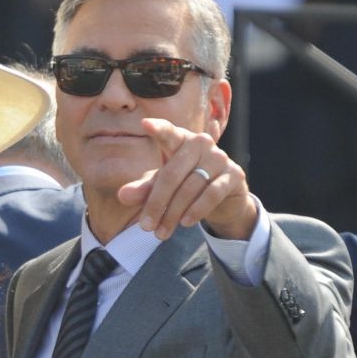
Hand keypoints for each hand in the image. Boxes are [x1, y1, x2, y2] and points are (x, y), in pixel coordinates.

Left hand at [118, 118, 257, 241]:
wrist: (223, 201)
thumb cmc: (186, 187)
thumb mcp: (163, 188)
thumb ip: (144, 189)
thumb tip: (122, 195)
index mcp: (181, 140)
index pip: (168, 133)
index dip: (158, 128)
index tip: (145, 124)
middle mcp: (201, 144)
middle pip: (172, 174)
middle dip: (157, 203)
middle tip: (145, 227)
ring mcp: (220, 157)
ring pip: (190, 187)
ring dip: (173, 214)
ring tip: (161, 233)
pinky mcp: (234, 175)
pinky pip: (212, 194)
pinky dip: (197, 210)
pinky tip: (185, 223)